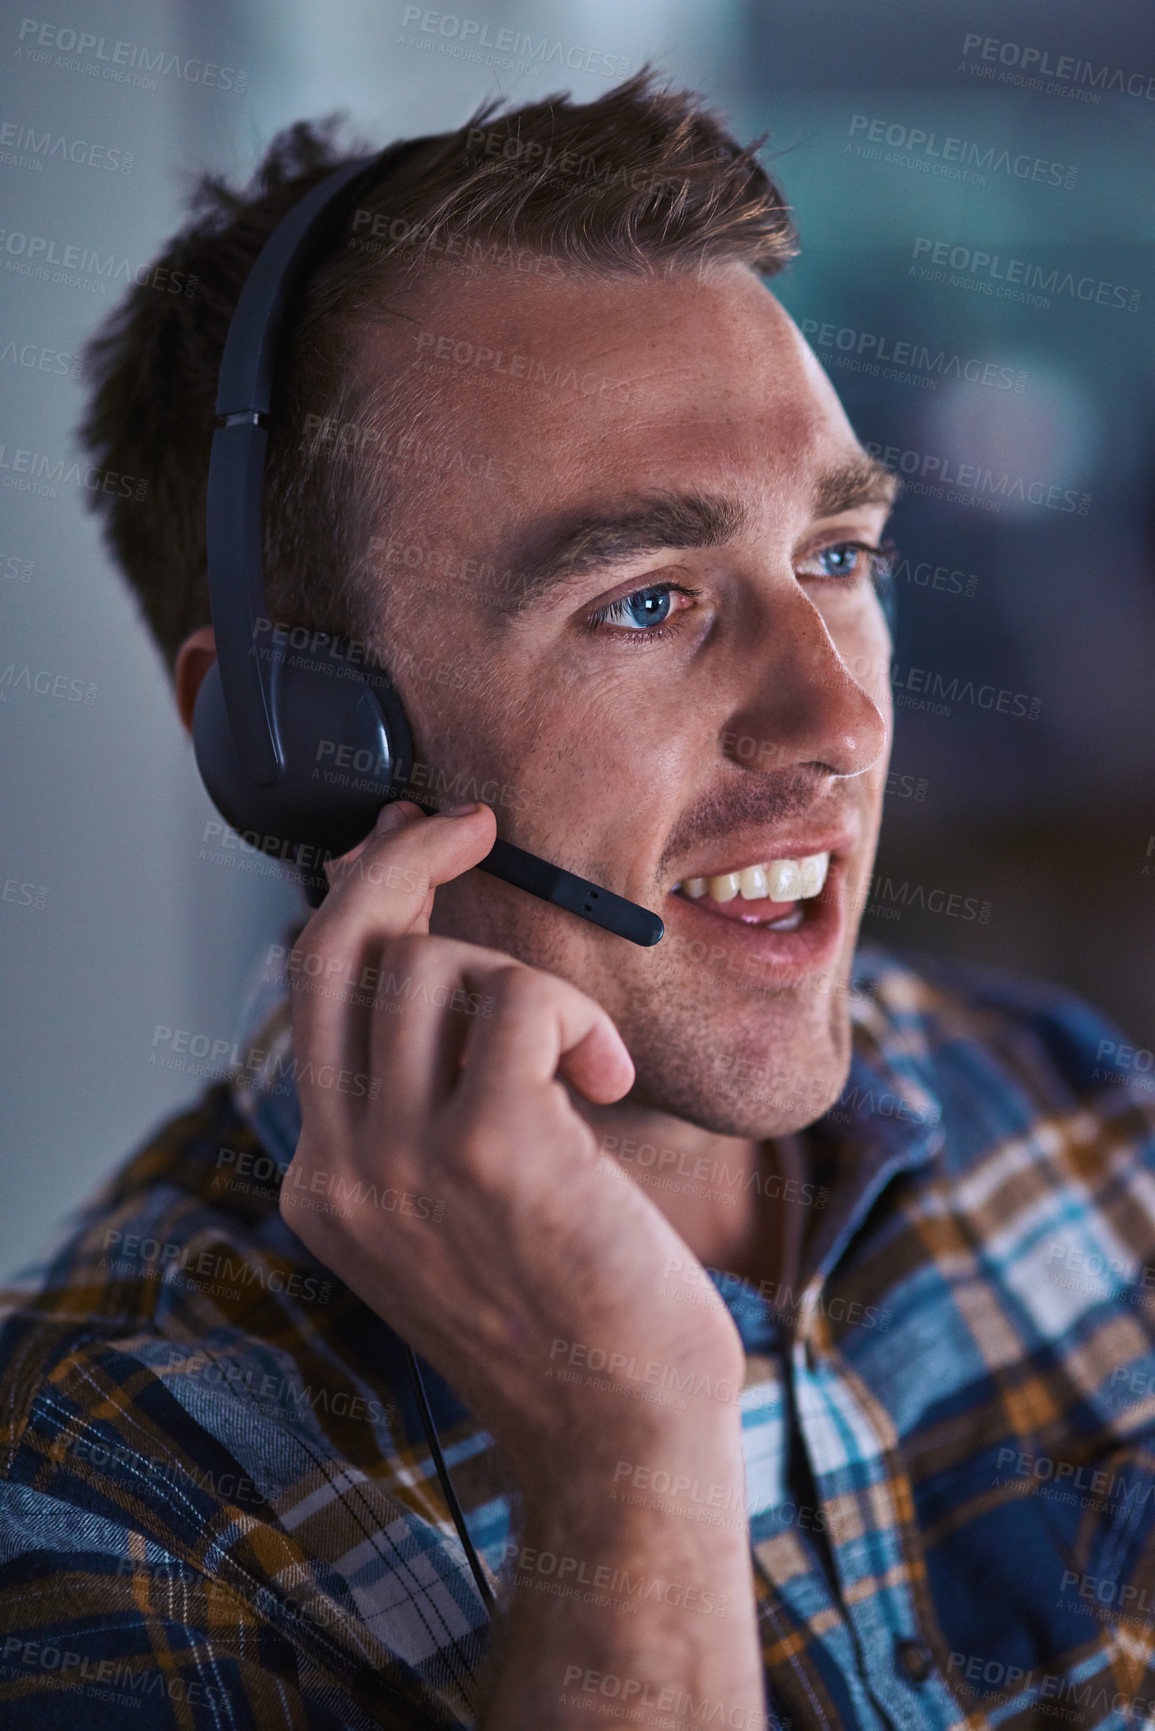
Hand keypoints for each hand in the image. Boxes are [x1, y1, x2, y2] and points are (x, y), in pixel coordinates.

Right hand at [279, 802, 742, 1496]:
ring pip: (436, 969)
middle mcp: (340, 1167)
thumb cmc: (566, 1304)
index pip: (309, 994)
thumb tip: (430, 944)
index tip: (412, 840)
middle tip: (469, 826)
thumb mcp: (462, 1200)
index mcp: (325, 1178)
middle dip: (400, 860)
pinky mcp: (489, 1151)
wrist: (619, 1434)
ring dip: (531, 987)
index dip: (359, 895)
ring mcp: (402, 1161)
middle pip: (334, 950)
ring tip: (585, 1066)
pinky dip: (575, 1018)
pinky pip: (518, 1005)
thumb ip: (426, 1091)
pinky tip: (607, 1084)